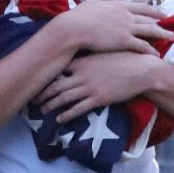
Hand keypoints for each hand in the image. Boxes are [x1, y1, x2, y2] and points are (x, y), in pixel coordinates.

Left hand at [35, 51, 160, 122]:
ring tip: (42, 110)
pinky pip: (78, 109)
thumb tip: (76, 62)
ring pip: (64, 98)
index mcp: (82, 61)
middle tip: (32, 99)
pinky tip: (60, 119)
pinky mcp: (98, 99)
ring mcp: (89, 87)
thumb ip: (87, 58)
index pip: (57, 68)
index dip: (45, 76)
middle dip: (42, 93)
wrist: (141, 70)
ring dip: (51, 105)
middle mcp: (82, 74)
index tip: (36, 80)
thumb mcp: (102, 53)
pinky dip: (66, 115)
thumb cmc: (123, 59)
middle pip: (56, 85)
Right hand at [59, 0, 172, 55]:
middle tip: (169, 20)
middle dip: (159, 19)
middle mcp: (125, 14)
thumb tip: (96, 3)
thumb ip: (98, 5)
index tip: (161, 9)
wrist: (74, 28)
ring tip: (171, 36)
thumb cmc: (77, 18)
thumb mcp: (90, 5)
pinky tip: (157, 53)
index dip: (151, 8)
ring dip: (161, 33)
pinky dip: (150, 49)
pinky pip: (141, 45)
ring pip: (149, 30)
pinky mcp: (124, 40)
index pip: (139, 6)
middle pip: (147, 17)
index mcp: (117, 5)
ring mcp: (126, 27)